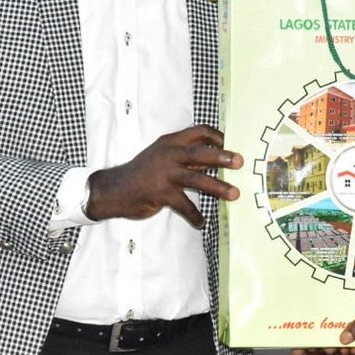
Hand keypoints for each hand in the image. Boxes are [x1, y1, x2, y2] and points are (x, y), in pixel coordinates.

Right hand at [85, 124, 242, 225]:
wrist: (114, 189)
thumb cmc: (143, 171)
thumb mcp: (162, 155)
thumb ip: (185, 155)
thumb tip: (215, 158)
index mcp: (171, 142)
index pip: (198, 131)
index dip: (216, 136)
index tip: (228, 143)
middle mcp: (168, 155)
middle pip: (200, 153)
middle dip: (221, 157)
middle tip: (239, 162)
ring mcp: (164, 174)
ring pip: (196, 180)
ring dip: (218, 187)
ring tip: (234, 194)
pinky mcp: (160, 194)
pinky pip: (184, 206)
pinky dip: (195, 215)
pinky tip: (202, 223)